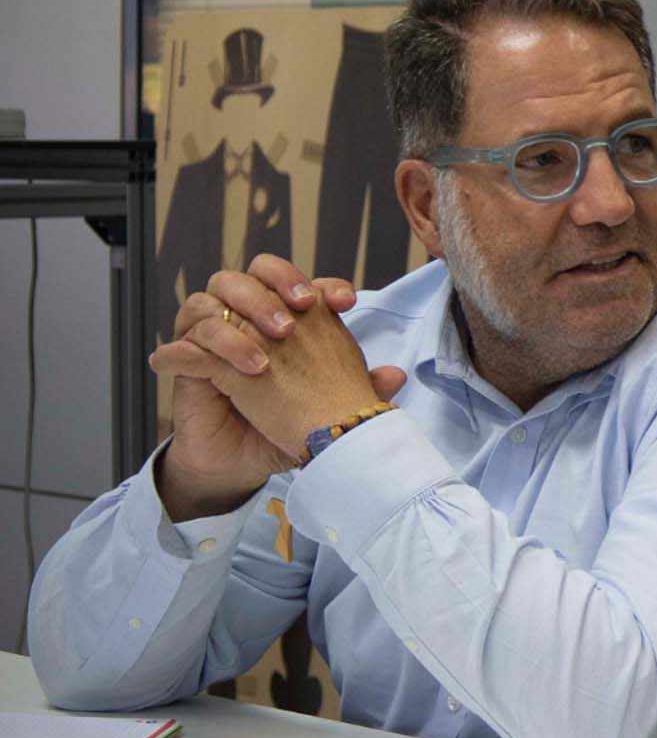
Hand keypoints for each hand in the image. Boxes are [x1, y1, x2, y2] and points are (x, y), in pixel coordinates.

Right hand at [151, 255, 404, 517]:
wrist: (244, 460)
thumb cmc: (286, 425)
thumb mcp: (327, 409)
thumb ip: (360, 390)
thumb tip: (397, 374)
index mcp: (279, 318)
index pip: (293, 283)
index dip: (319, 284)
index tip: (346, 302)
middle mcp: (242, 320)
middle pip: (244, 277)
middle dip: (268, 292)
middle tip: (292, 324)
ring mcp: (209, 339)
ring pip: (206, 302)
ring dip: (235, 327)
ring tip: (261, 363)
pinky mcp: (184, 366)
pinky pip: (178, 346)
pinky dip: (193, 353)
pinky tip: (218, 374)